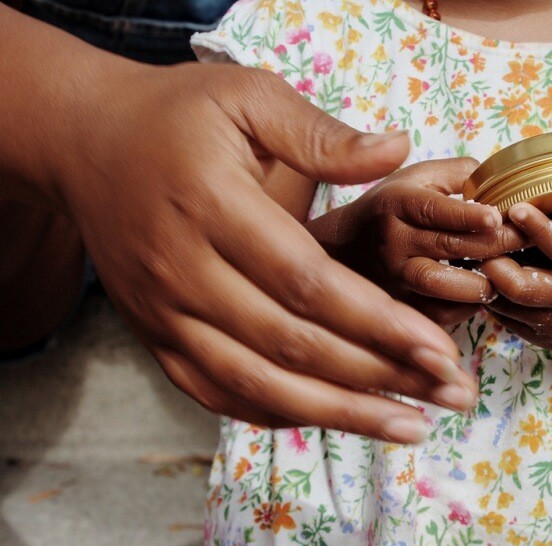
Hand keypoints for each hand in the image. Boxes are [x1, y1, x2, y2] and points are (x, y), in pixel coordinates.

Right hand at [56, 60, 479, 442]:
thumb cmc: (176, 116)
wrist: (84, 145)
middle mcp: (182, 270)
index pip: (307, 282)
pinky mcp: (156, 338)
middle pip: (293, 345)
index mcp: (211, 206)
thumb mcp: (245, 95)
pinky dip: (282, 414)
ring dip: (342, 414)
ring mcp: (164, 314)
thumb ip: (320, 134)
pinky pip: (220, 394)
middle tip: (452, 394)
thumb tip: (398, 150)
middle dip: (380, 377)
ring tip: (413, 427)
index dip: (378, 322)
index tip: (440, 349)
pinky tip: (340, 420)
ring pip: (259, 384)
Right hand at [312, 158, 528, 325]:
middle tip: (527, 240)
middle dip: (495, 244)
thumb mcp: (420, 177)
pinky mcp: (401, 306)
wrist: (346, 247)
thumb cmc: (396, 207)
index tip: (498, 216)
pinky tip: (484, 292)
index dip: (468, 215)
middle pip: (449, 247)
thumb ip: (462, 174)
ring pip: (441, 287)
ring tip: (505, 273)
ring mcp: (395, 278)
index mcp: (399, 203)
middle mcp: (394, 242)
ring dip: (481, 282)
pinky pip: (440, 314)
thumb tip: (506, 182)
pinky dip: (468, 306)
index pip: (435, 209)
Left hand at [480, 190, 551, 370]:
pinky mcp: (538, 336)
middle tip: (483, 233)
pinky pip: (502, 317)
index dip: (542, 231)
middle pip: (524, 289)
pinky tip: (481, 268)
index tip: (519, 208)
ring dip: (486, 277)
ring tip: (473, 246)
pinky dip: (488, 293)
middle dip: (497, 262)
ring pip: (506, 304)